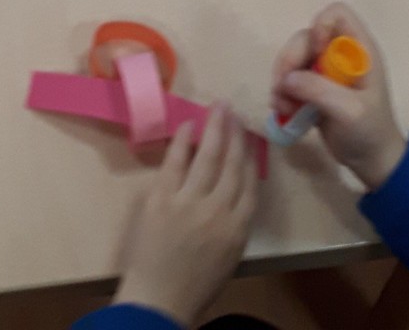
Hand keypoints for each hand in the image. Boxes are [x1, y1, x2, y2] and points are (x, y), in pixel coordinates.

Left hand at [112, 107, 257, 324]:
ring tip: (219, 107)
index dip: (250, 158)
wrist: (158, 300)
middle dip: (236, 135)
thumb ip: (233, 226)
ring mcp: (189, 202)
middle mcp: (218, 211)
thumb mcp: (228, 259)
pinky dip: (182, 141)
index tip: (250, 137)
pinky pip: (175, 162)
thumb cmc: (194, 287)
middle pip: (232, 165)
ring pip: (208, 157)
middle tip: (235, 110)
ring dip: (215, 128)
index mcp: (237, 230)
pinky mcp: (162, 198)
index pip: (249, 185)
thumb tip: (231, 194)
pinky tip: (187, 124)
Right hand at [271, 4, 405, 191]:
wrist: (373, 163)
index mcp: (359, 51)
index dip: (320, 26)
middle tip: (281, 86)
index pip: (337, 14)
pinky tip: (282, 110)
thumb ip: (319, 90)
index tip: (313, 53)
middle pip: (307, 36)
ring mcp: (327, 71)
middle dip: (291, 59)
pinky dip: (283, 91)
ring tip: (280, 105)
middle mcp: (341, 54)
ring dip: (282, 78)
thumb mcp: (349, 111)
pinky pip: (291, 78)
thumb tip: (286, 79)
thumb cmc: (370, 132)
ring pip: (295, 58)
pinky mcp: (314, 88)